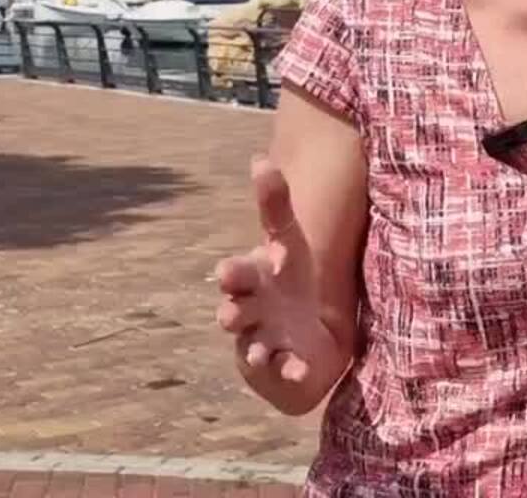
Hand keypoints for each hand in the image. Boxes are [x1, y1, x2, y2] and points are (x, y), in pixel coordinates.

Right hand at [214, 157, 340, 394]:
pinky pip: (279, 370)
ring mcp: (260, 338)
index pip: (242, 266)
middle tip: (228, 293)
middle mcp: (251, 307)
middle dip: (232, 300)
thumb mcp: (289, 240)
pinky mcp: (276, 365)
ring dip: (252, 344)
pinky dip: (287, 369)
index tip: (229, 270)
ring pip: (250, 341)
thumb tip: (258, 156)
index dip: (238, 270)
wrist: (298, 337)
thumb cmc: (290, 281)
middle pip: (237, 303)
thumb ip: (274, 204)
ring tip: (254, 349)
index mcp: (255, 275)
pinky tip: (298, 368)